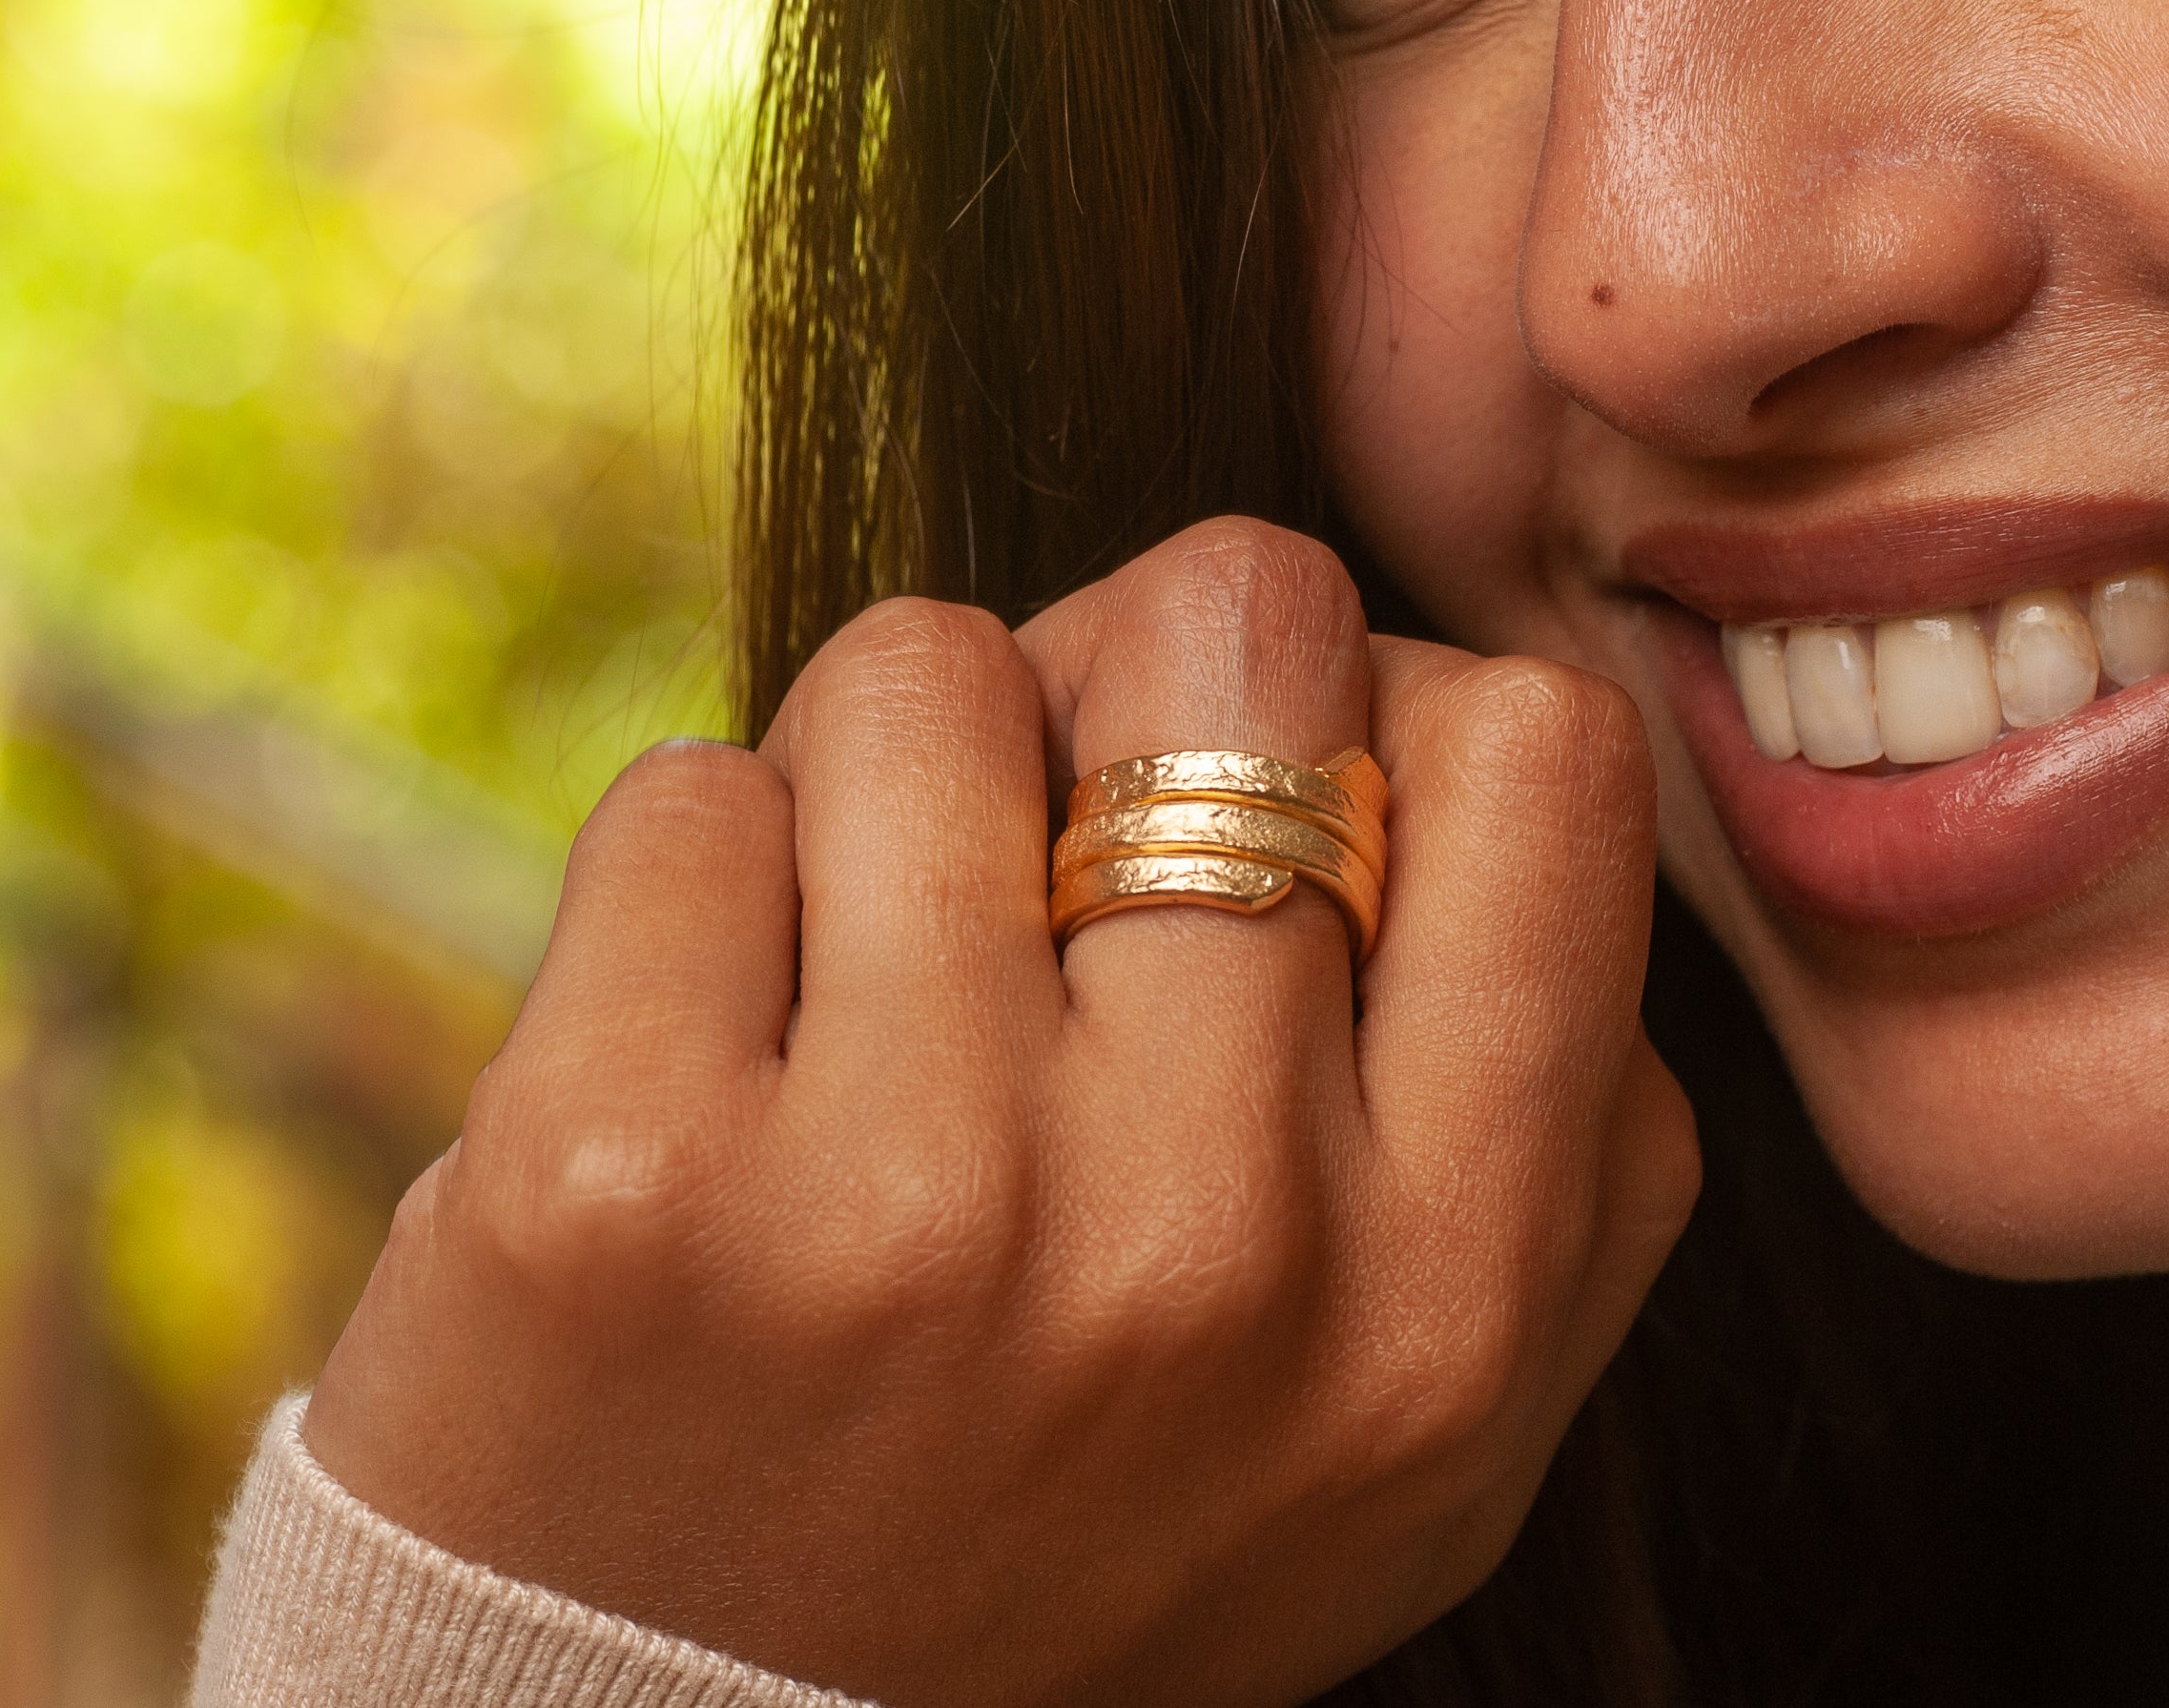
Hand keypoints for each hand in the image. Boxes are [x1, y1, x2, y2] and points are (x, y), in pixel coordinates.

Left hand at [301, 518, 1698, 1706]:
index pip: (1539, 754)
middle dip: (1125, 678)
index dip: (1390, 720)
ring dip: (880, 791)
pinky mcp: (615, 1181)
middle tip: (1041, 852)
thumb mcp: (1413, 1430)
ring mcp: (916, 1208)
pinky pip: (687, 795)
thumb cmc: (1067, 1542)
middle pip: (1243, 625)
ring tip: (856, 1011)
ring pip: (930, 669)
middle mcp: (1215, 1248)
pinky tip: (701, 1090)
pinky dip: (687, 894)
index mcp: (1452, 1294)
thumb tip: (1473, 751)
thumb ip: (1553, 1131)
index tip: (1266, 829)